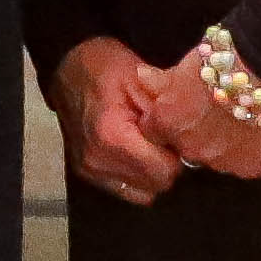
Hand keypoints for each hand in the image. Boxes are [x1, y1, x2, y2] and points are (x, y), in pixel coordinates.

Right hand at [51, 41, 179, 207]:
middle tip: (162, 139)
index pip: (164, 171)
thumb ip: (167, 115)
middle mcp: (98, 160)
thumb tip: (190, 144)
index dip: (176, 154)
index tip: (172, 136)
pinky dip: (135, 177)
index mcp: (113, 137)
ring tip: (148, 146)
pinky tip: (133, 154)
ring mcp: (89, 170)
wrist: (69, 68)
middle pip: (155, 184)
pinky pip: (125, 190)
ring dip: (150, 173)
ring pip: (142, 193)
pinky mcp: (86, 173)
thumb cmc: (107, 68)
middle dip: (165, 164)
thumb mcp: (143, 81)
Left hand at [138, 46, 260, 183]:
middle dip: (194, 134)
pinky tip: (256, 131)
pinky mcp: (251, 167)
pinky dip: (249, 151)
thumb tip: (142, 77)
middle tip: (212, 114)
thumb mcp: (183, 66)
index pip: (153, 132)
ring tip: (236, 121)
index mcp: (166, 123)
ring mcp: (221, 162)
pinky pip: (245, 164)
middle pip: (186, 148)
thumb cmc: (218, 62)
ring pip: (216, 158)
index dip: (166, 121)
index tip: (179, 111)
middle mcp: (190, 149)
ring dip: (221, 144)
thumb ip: (160, 81)